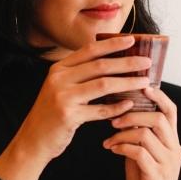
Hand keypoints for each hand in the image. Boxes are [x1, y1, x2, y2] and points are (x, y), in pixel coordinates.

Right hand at [13, 36, 151, 164]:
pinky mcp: (69, 116)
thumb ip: (78, 75)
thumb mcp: (58, 88)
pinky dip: (117, 107)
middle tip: (146, 62)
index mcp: (58, 69)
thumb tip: (110, 63)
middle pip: (100, 65)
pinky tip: (129, 104)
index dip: (112, 44)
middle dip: (127, 62)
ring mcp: (63, 97)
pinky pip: (100, 110)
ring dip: (127, 82)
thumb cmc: (51, 113)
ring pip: (103, 84)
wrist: (33, 139)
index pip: (89, 50)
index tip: (131, 40)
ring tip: (144, 81)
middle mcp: (59, 79)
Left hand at [102, 87, 180, 179]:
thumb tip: (121, 115)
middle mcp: (174, 149)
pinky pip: (139, 153)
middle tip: (114, 119)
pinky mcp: (156, 176)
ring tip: (109, 138)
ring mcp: (167, 163)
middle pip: (158, 119)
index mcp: (171, 141)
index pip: (170, 112)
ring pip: (146, 134)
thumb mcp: (143, 154)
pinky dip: (121, 147)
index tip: (142, 87)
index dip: (158, 97)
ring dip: (122, 133)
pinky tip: (111, 149)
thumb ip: (138, 136)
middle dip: (132, 114)